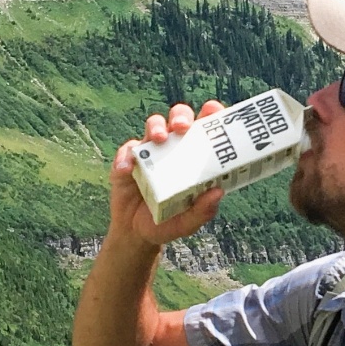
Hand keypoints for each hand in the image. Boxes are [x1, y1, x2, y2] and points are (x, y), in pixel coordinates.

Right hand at [106, 101, 231, 253]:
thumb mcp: (187, 222)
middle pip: (178, 119)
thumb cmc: (167, 222)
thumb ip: (202, 211)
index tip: (214, 110)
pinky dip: (126, 158)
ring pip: (152, 126)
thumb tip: (218, 192)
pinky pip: (126, 152)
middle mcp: (172, 149)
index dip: (209, 115)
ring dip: (156, 127)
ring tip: (158, 139)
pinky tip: (128, 169)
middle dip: (181, 116)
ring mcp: (149, 153)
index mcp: (193, 156)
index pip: (203, 128)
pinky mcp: (126, 162)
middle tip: (183, 126)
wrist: (136, 235)